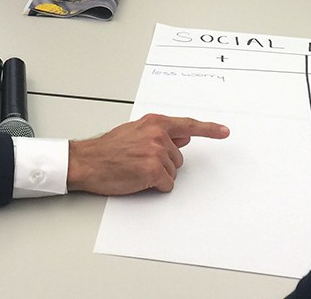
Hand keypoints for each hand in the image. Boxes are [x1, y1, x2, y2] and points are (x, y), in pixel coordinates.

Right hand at [67, 114, 228, 194]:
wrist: (87, 161)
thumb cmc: (107, 149)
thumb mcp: (134, 131)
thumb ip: (159, 132)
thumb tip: (183, 136)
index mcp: (154, 123)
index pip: (188, 125)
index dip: (209, 129)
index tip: (224, 131)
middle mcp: (158, 135)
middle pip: (178, 158)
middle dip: (163, 164)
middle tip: (140, 162)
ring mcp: (156, 152)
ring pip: (172, 172)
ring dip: (158, 176)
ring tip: (136, 169)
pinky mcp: (153, 170)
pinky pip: (166, 184)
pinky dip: (155, 186)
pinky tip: (138, 179)